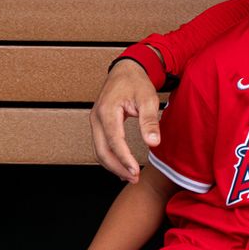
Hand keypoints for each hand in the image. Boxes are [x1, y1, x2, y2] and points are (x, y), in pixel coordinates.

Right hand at [90, 59, 160, 183]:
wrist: (126, 70)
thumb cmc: (137, 83)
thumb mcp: (148, 99)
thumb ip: (150, 121)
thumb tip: (153, 143)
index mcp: (107, 111)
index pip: (114, 141)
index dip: (124, 159)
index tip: (136, 172)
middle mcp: (96, 118)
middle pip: (101, 151)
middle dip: (117, 167)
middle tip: (135, 179)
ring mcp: (95, 121)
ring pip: (99, 150)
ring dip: (113, 166)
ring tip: (131, 176)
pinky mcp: (99, 124)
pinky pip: (101, 145)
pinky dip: (110, 158)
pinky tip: (122, 167)